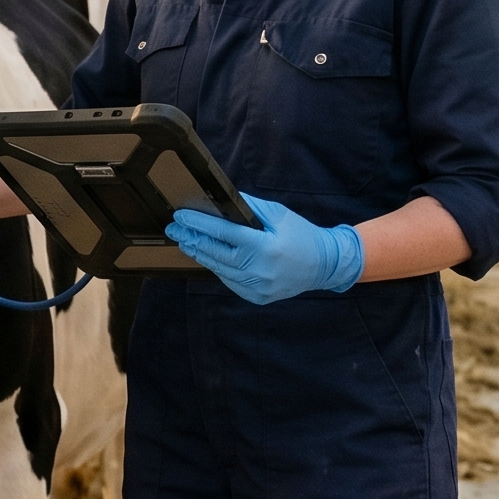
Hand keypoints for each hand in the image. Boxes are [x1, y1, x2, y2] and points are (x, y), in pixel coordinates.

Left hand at [166, 194, 364, 306]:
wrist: (324, 265)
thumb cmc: (301, 235)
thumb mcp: (278, 214)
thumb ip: (249, 207)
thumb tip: (222, 201)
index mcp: (263, 247)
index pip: (222, 233)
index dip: (198, 223)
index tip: (181, 216)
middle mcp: (258, 270)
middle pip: (214, 253)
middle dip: (191, 239)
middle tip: (174, 229)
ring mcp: (256, 287)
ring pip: (219, 269)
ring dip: (200, 254)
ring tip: (186, 241)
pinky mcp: (256, 297)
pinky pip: (229, 281)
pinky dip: (217, 267)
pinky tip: (207, 256)